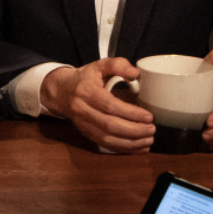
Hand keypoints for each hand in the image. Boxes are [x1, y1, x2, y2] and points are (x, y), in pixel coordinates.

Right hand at [40, 58, 154, 152]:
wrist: (61, 91)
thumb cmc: (85, 78)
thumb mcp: (99, 65)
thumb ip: (118, 64)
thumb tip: (135, 73)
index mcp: (86, 91)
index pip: (109, 105)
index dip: (130, 113)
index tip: (148, 116)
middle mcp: (82, 110)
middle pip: (109, 125)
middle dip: (133, 130)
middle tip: (152, 129)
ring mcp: (82, 124)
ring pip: (106, 138)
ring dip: (130, 143)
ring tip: (148, 140)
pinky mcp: (85, 133)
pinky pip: (104, 144)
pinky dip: (123, 148)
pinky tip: (138, 148)